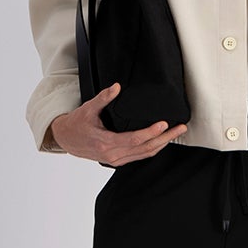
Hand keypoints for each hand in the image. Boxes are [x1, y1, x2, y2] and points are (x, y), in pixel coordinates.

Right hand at [49, 82, 188, 164]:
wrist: (66, 140)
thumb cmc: (77, 124)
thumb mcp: (88, 108)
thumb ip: (103, 98)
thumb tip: (117, 87)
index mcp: (106, 143)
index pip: (135, 139)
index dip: (151, 132)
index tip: (164, 124)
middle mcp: (113, 155)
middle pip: (145, 148)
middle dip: (165, 138)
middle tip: (180, 128)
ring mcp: (116, 160)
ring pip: (144, 154)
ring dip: (162, 144)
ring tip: (176, 133)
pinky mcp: (118, 161)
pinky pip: (139, 156)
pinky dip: (152, 149)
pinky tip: (162, 141)